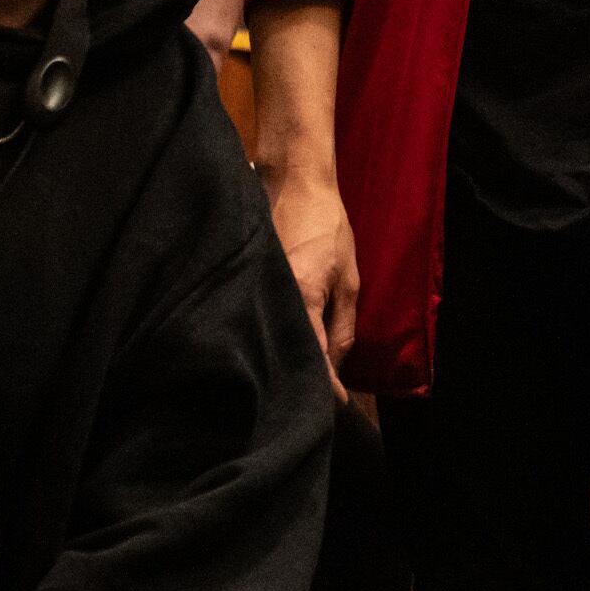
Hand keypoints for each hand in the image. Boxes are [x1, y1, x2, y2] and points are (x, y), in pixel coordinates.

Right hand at [261, 165, 359, 401]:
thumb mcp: (348, 279)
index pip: (312, 358)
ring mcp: (252, 291)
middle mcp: (271, 299)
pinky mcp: (241, 285)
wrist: (292, 182)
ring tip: (290, 379)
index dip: (323, 387)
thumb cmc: (326, 228)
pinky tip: (271, 347)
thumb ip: (342, 327)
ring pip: (264, 341)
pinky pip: (255, 322)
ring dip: (279, 360)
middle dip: (296, 379)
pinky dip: (265, 337)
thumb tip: (336, 370)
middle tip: (309, 399)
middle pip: (281, 355)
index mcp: (301, 297)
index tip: (331, 408)